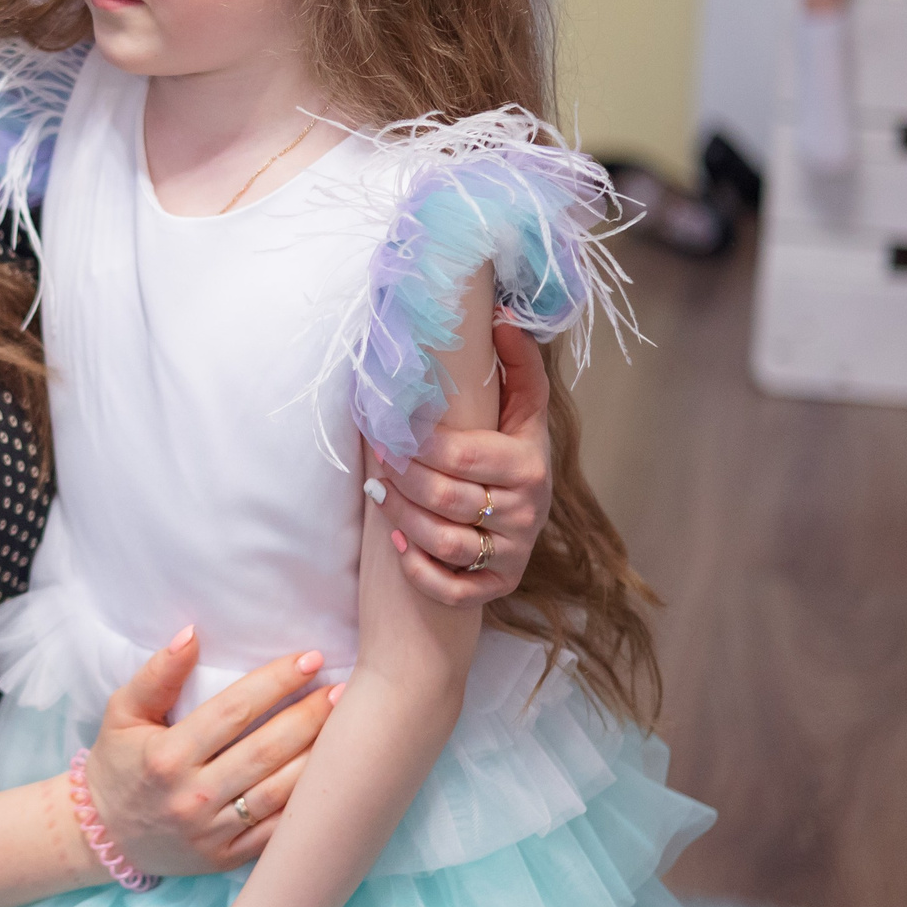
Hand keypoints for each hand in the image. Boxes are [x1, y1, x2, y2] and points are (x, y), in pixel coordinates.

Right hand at [86, 631, 337, 875]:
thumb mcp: (122, 712)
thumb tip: (191, 634)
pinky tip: (331, 780)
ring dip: (319, 758)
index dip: (276, 682)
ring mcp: (211, 832)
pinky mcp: (226, 859)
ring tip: (350, 730)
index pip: (234, 710)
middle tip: (345, 691)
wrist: (104, 834)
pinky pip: (277, 833)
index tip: (310, 659)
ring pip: (279, 792)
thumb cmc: (118, 763)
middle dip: (311, 717)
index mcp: (167, 756)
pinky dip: (307, 807)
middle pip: (266, 750)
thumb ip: (157, 674)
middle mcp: (191, 796)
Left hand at [367, 318, 551, 605]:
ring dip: (401, 517)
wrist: (527, 517)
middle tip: (378, 458)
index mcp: (529, 465)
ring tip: (378, 493)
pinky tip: (398, 542)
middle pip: (445, 498)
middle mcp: (526, 513)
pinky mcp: (498, 587)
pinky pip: (453, 589)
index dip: (417, 443)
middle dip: (401, 477)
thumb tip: (503, 316)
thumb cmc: (511, 455)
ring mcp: (513, 553)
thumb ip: (518, 367)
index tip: (389, 427)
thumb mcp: (523, 411)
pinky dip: (420, 569)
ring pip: (444, 542)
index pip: (460, 456)